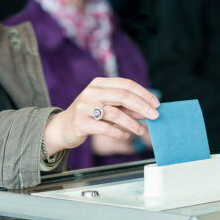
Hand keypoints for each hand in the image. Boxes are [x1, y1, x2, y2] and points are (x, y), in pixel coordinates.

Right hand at [43, 77, 159, 155]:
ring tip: (141, 130)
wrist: (63, 128)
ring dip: (132, 123)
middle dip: (142, 106)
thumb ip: (127, 108)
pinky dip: (119, 132)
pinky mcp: (80, 122)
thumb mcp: (108, 108)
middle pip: (123, 96)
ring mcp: (84, 106)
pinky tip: (126, 135)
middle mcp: (91, 92)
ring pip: (115, 113)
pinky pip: (105, 128)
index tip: (156, 104)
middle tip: (155, 116)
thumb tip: (148, 111)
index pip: (126, 84)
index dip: (143, 94)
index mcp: (99, 84)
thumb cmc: (90, 116)